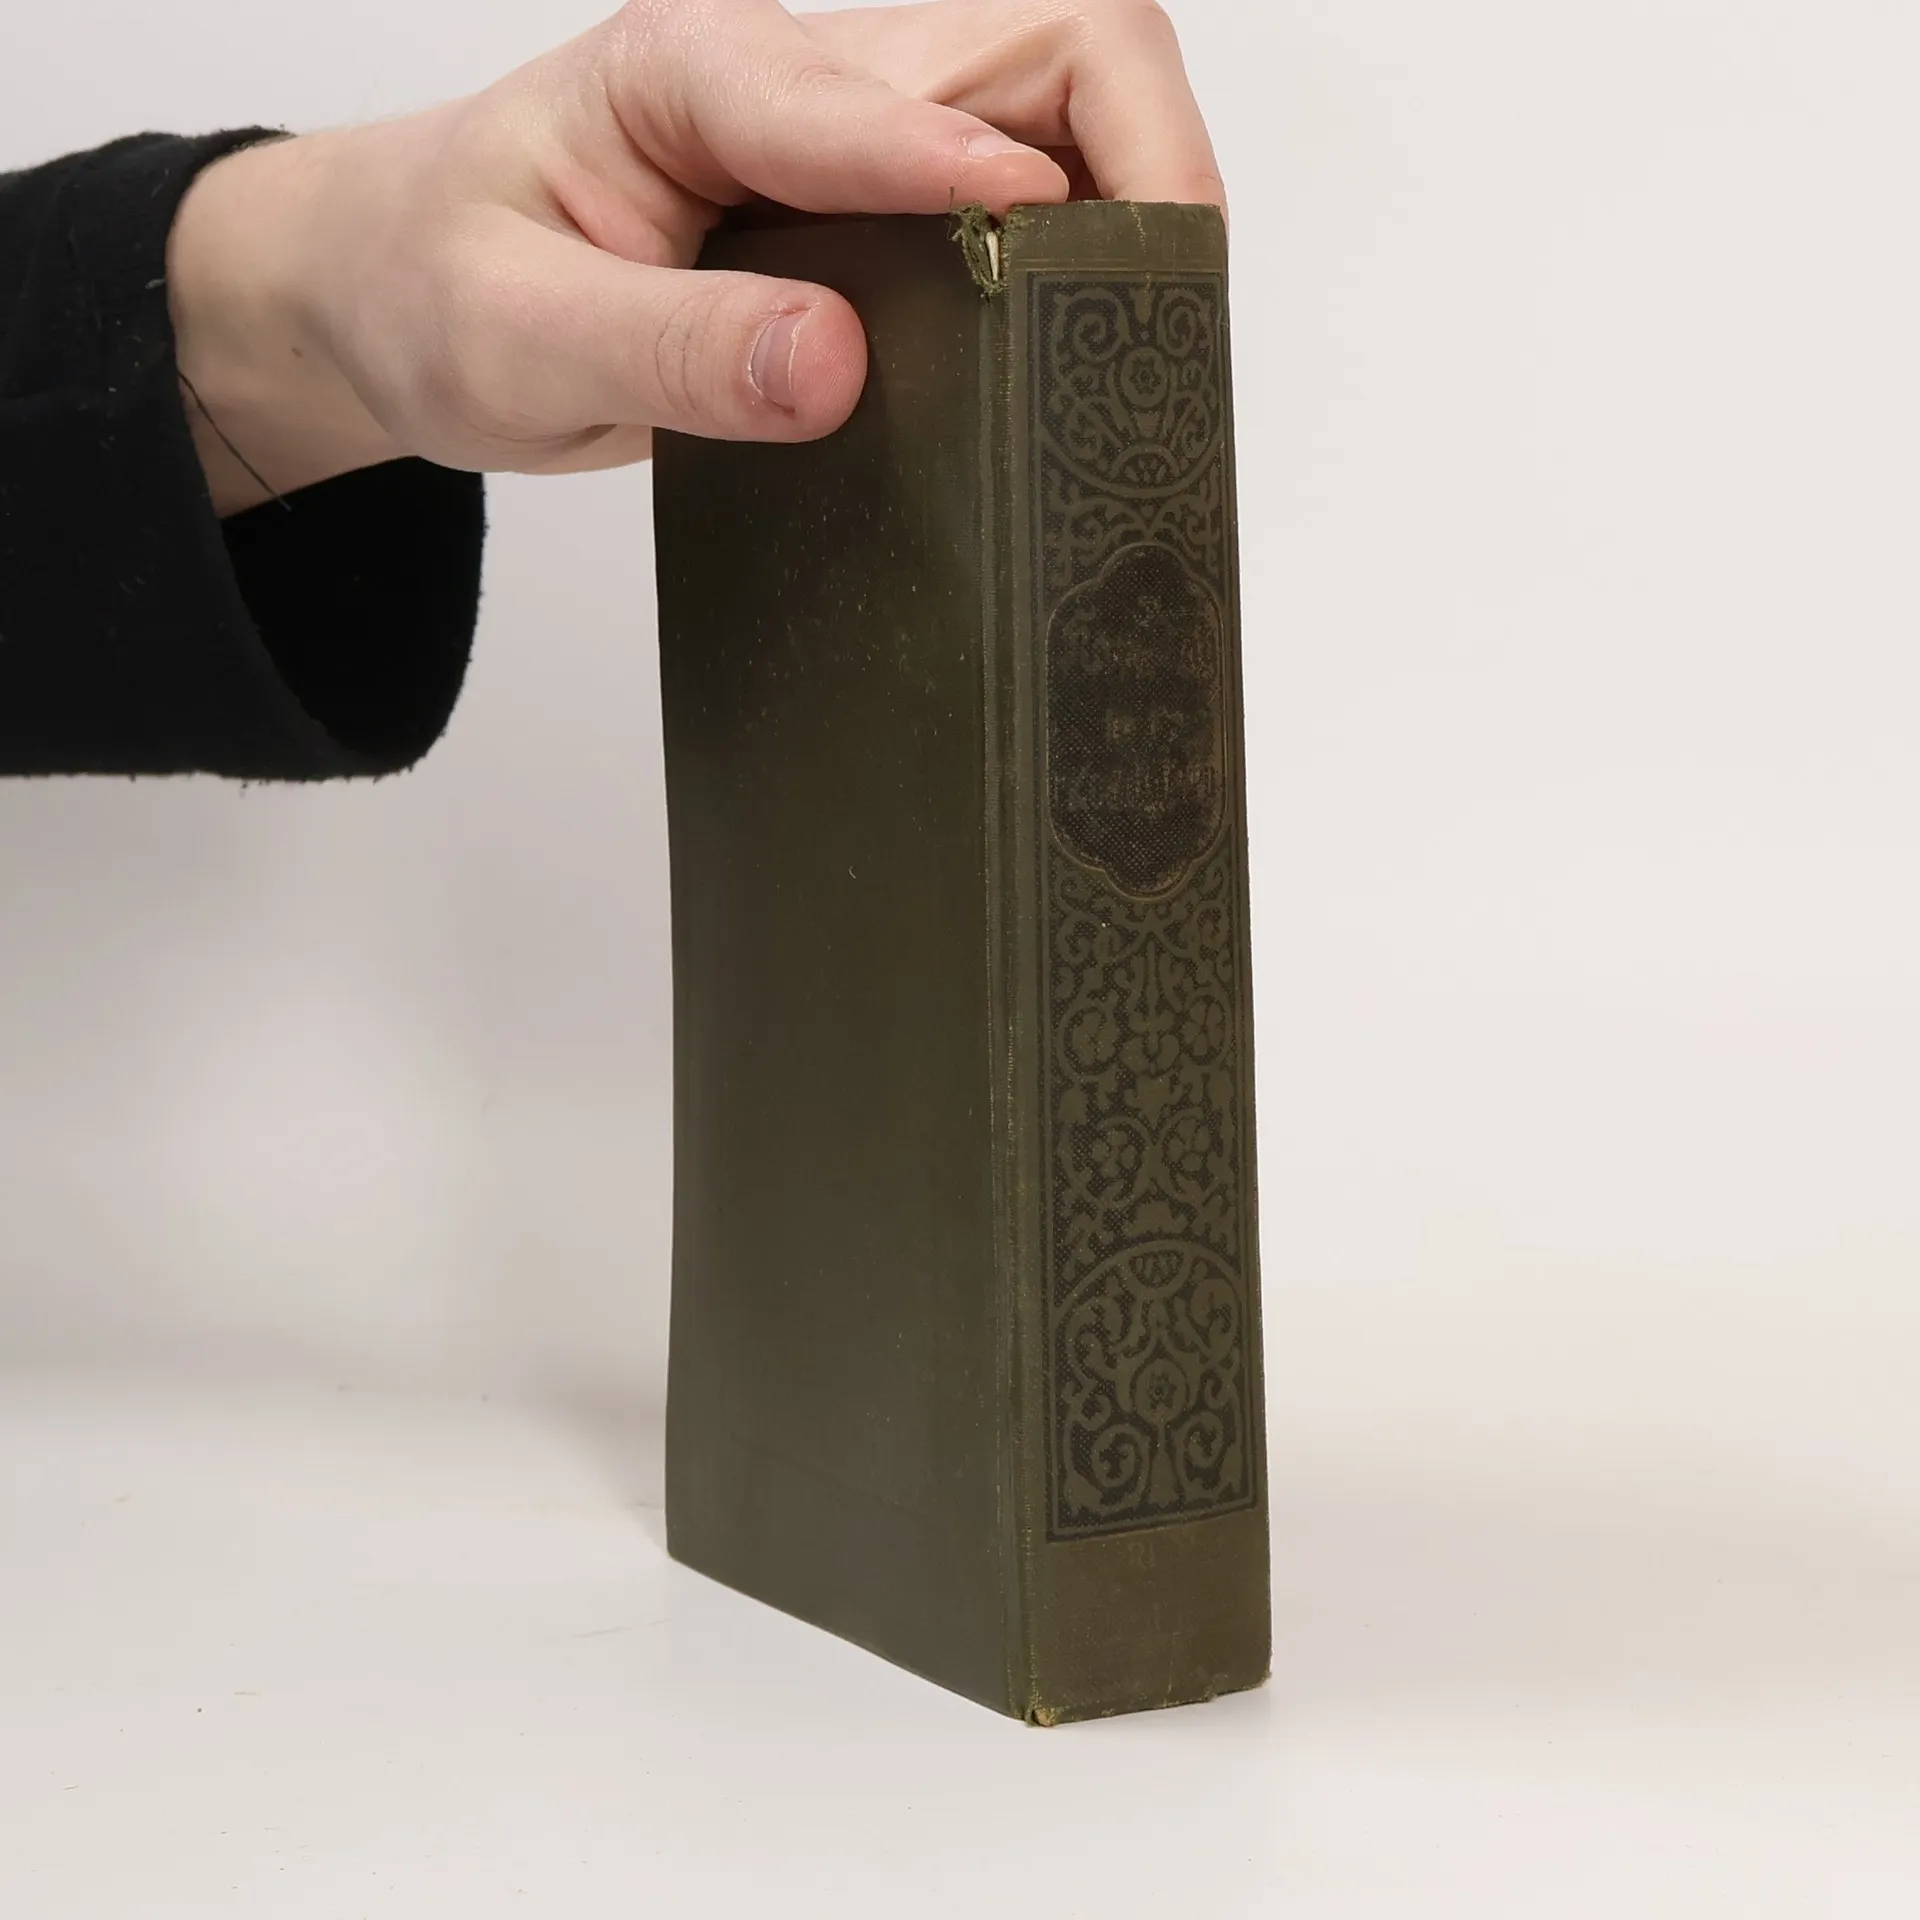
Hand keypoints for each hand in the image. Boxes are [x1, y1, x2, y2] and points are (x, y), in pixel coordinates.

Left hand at [168, 0, 1224, 513]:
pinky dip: (1083, 262)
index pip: (886, 91)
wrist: (406, 297)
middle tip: (1163, 309)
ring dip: (1129, 206)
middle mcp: (799, 81)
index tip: (1058, 272)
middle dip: (1141, 156)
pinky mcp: (875, 209)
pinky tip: (1076, 355)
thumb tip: (835, 366)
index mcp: (698, 74)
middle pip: (1048, 41)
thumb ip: (670, 351)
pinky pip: (1026, 197)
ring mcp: (851, 140)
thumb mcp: (514, 341)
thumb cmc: (439, 293)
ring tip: (1144, 342)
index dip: (985, 175)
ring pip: (1061, 110)